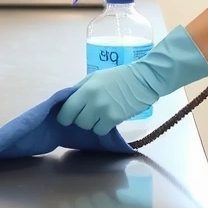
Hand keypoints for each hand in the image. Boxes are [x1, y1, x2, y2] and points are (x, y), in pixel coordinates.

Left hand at [57, 25, 207, 135]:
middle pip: (77, 122)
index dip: (64, 117)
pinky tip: (108, 119)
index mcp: (86, 89)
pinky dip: (103, 127)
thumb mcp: (95, 77)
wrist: (144, 79)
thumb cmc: (117, 76)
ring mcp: (105, 112)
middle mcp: (93, 101)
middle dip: (79, 119)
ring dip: (92, 124)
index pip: (66, 111)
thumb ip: (79, 89)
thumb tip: (65, 103)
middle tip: (87, 114)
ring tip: (99, 116)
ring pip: (89, 128)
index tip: (67, 117)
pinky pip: (101, 130)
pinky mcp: (116, 119)